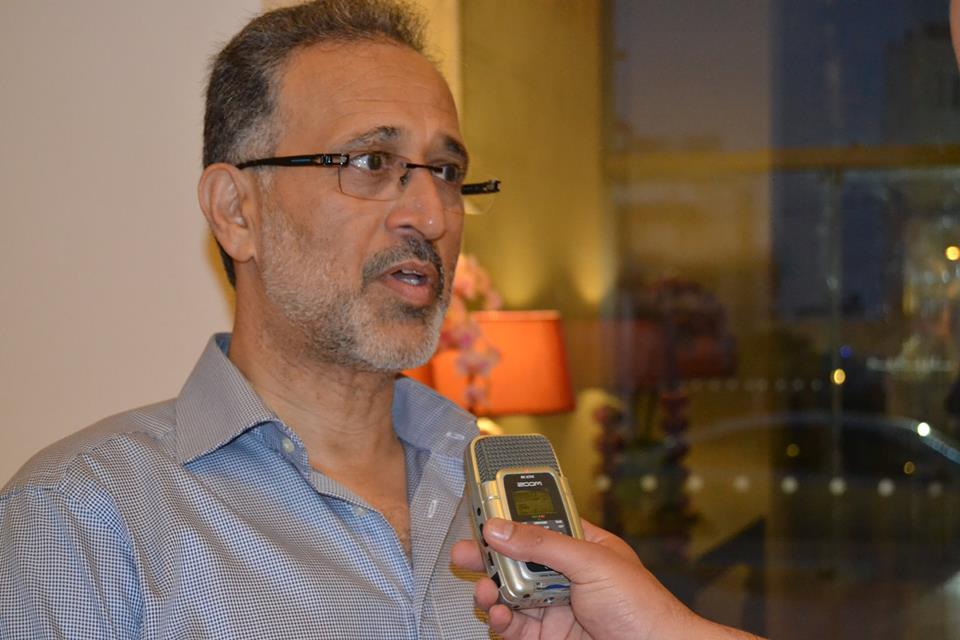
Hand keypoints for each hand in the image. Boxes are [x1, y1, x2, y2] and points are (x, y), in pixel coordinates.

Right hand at [450, 518, 760, 639]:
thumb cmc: (643, 607)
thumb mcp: (591, 563)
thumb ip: (542, 545)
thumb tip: (500, 527)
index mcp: (582, 546)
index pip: (539, 523)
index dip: (511, 516)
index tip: (483, 508)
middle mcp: (565, 575)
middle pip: (517, 560)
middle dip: (489, 555)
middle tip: (462, 551)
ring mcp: (555, 607)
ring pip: (510, 593)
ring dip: (491, 589)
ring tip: (483, 589)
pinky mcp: (547, 637)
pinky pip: (513, 626)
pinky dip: (499, 620)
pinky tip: (496, 614)